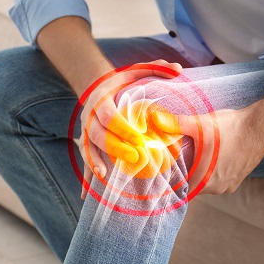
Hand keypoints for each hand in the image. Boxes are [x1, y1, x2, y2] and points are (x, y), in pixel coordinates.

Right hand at [79, 60, 182, 198]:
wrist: (97, 87)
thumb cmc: (122, 82)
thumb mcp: (137, 71)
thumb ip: (157, 68)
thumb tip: (178, 70)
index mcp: (101, 98)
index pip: (108, 114)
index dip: (121, 127)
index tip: (139, 138)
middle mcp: (89, 116)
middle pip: (96, 134)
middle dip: (113, 147)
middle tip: (134, 158)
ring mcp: (85, 131)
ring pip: (86, 149)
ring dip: (94, 164)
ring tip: (106, 177)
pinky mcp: (86, 143)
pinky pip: (85, 161)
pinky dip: (86, 177)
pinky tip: (86, 194)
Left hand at [153, 107, 263, 194]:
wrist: (261, 126)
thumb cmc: (231, 127)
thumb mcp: (200, 124)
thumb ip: (176, 124)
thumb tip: (154, 119)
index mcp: (205, 180)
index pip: (179, 189)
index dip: (169, 182)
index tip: (159, 172)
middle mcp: (216, 188)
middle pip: (190, 187)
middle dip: (180, 175)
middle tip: (169, 162)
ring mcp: (227, 185)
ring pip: (202, 184)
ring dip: (194, 174)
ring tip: (185, 159)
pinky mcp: (235, 180)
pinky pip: (214, 181)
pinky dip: (206, 173)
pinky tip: (203, 159)